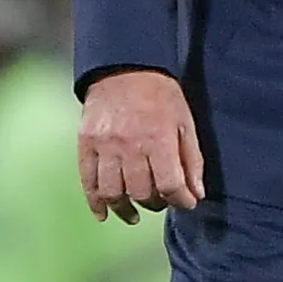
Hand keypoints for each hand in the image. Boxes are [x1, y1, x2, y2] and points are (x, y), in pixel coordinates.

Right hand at [80, 70, 205, 222]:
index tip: (185, 203)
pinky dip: (95, 202)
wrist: (124, 67)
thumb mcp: (185, 122)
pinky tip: (104, 213)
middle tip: (160, 200)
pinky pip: (88, 181)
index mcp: (158, 138)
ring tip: (133, 213)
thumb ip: (192, 160)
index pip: (170, 185)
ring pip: (113, 192)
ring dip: (125, 209)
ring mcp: (105, 145)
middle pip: (141, 193)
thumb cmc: (161, 95)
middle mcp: (130, 145)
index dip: (181, 201)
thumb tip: (196, 195)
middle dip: (155, 203)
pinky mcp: (86, 143)